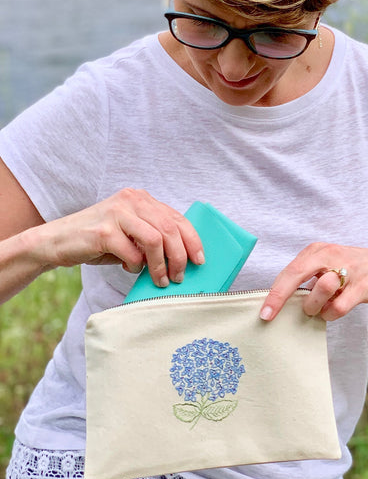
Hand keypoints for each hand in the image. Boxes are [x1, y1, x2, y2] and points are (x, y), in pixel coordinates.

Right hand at [29, 188, 203, 287]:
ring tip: (161, 280)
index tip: (199, 259)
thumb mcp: (128, 232)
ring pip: (155, 240)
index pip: (176, 217)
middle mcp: (131, 200)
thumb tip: (180, 258)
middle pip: (170, 228)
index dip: (192, 239)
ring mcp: (117, 213)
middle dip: (180, 256)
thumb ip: (150, 236)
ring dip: (161, 265)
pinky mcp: (104, 231)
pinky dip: (136, 266)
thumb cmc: (96, 240)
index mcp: (140, 198)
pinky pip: (132, 254)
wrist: (56, 241)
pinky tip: (129, 269)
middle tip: (179, 276)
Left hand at [259, 242, 367, 321]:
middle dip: (279, 297)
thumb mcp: (331, 267)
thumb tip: (282, 300)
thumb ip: (310, 278)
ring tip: (323, 307)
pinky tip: (337, 309)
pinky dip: (333, 314)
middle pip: (295, 274)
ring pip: (317, 293)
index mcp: (319, 250)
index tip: (263, 313)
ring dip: (315, 307)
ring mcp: (348, 269)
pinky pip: (337, 307)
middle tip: (268, 317)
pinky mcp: (362, 285)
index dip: (274, 292)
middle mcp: (331, 254)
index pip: (289, 270)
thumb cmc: (356, 272)